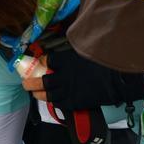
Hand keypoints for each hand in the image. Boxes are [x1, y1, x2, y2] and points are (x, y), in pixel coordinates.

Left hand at [22, 49, 143, 109]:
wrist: (119, 80)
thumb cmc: (106, 61)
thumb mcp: (88, 49)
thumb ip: (77, 47)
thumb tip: (73, 39)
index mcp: (66, 60)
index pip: (48, 59)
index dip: (42, 60)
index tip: (40, 60)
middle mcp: (63, 76)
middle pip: (41, 80)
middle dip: (31, 82)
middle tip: (25, 82)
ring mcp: (68, 90)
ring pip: (47, 94)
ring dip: (38, 94)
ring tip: (34, 93)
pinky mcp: (74, 102)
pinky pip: (59, 103)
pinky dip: (53, 101)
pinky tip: (52, 99)